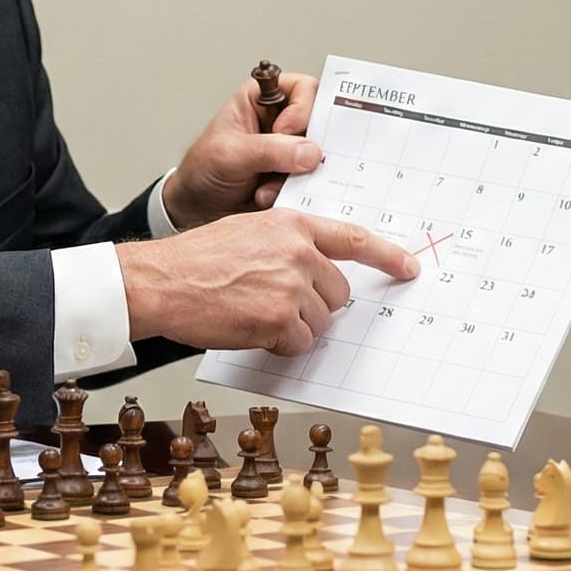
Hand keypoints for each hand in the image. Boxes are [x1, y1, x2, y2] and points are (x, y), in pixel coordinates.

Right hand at [117, 211, 416, 356]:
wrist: (161, 281)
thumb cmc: (194, 260)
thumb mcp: (248, 232)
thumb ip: (287, 244)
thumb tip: (316, 270)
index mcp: (292, 225)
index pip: (354, 239)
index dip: (387, 256)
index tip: (408, 268)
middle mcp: (298, 252)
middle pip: (339, 293)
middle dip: (316, 306)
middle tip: (277, 305)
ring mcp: (291, 285)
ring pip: (320, 322)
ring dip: (294, 327)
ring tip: (254, 312)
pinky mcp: (279, 318)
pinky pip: (300, 343)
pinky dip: (280, 345)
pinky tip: (251, 328)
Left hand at [162, 70, 322, 228]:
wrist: (197, 206)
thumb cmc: (203, 168)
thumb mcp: (229, 154)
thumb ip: (268, 150)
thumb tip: (309, 152)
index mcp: (265, 99)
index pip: (304, 89)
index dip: (303, 108)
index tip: (286, 131)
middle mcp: (285, 121)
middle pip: (323, 124)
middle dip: (313, 147)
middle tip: (299, 165)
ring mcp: (293, 151)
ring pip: (321, 157)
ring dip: (301, 176)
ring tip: (268, 187)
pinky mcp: (296, 177)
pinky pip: (315, 182)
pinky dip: (299, 192)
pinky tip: (272, 197)